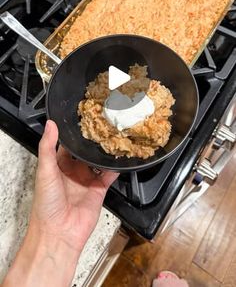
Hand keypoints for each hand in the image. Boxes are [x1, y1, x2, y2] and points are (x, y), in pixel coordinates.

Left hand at [3, 120, 117, 286]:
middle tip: (103, 125)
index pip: (67, 144)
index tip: (83, 119)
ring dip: (105, 152)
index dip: (74, 133)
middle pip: (86, 152)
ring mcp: (87, 180)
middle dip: (94, 141)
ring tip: (113, 137)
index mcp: (58, 165)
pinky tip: (120, 157)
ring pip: (99, 161)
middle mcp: (73, 171)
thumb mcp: (45, 170)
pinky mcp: (99, 190)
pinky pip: (109, 175)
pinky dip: (115, 167)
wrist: (58, 232)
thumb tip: (50, 125)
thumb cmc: (46, 205)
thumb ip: (48, 146)